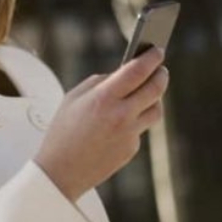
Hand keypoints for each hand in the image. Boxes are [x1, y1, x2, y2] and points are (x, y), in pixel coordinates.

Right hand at [34, 46, 169, 201]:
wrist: (61, 171)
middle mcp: (121, 115)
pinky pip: (140, 128)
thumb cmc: (62, 131)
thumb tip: (122, 75)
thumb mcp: (73, 98)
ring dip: (154, 98)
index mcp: (103, 98)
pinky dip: (135, 120)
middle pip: (155, 89)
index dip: (151, 58)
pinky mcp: (132, 149)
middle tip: (160, 69)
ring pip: (156, 110)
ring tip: (148, 91)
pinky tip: (122, 119)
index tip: (157, 50)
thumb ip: (99, 83)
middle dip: (161, 75)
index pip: (137, 71)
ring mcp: (129, 134)